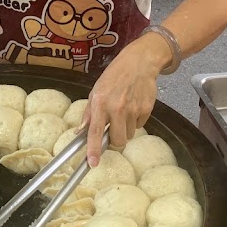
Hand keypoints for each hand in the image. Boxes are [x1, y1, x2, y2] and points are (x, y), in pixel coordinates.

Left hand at [82, 34, 168, 165]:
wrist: (139, 63)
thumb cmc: (114, 76)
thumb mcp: (96, 91)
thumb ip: (89, 114)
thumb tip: (79, 132)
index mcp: (100, 103)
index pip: (96, 131)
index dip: (94, 149)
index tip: (93, 163)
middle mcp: (117, 107)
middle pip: (118, 140)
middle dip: (115, 140)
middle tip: (114, 128)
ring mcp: (133, 109)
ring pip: (129, 134)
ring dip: (126, 128)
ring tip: (124, 111)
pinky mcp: (147, 109)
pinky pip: (140, 125)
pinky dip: (136, 121)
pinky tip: (134, 106)